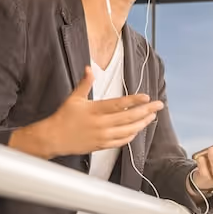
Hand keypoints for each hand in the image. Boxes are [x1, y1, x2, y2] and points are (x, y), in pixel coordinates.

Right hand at [10, 66, 163, 158]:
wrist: (54, 138)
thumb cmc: (64, 117)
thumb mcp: (74, 98)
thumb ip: (85, 83)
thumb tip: (90, 68)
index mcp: (95, 110)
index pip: (119, 104)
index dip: (134, 101)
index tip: (147, 97)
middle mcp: (101, 124)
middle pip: (128, 118)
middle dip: (146, 111)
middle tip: (159, 106)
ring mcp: (102, 136)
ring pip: (128, 131)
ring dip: (142, 124)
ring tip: (151, 117)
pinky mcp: (101, 145)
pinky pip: (120, 142)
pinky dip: (131, 136)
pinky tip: (137, 131)